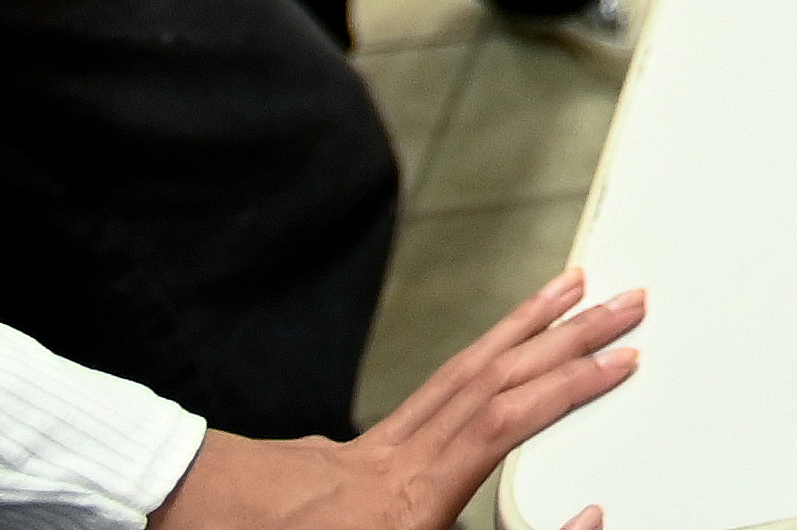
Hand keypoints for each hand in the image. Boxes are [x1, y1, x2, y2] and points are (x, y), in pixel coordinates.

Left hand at [150, 268, 643, 529]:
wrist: (174, 523)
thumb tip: (581, 515)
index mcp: (404, 504)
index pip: (504, 425)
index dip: (567, 387)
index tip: (621, 359)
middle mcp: (390, 466)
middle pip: (493, 383)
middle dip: (565, 338)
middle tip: (622, 296)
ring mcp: (363, 454)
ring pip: (457, 376)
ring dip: (521, 331)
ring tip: (568, 290)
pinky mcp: (339, 455)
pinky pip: (423, 395)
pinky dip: (470, 365)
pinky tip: (486, 359)